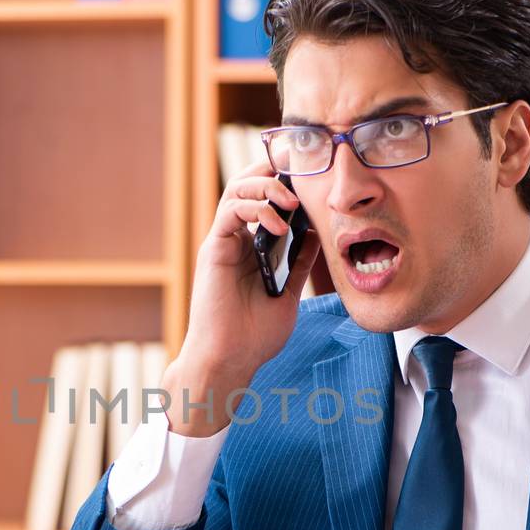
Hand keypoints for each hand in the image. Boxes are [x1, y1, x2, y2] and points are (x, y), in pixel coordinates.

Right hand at [164, 160, 321, 436]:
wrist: (230, 360)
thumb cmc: (255, 335)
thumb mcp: (289, 292)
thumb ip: (299, 263)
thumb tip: (316, 233)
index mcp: (252, 246)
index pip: (265, 198)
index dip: (284, 180)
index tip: (310, 174)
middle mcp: (235, 238)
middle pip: (247, 183)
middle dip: (273, 170)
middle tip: (300, 171)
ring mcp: (223, 242)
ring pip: (236, 188)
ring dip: (265, 185)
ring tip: (291, 201)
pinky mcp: (213, 249)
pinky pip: (230, 212)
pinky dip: (256, 209)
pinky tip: (279, 225)